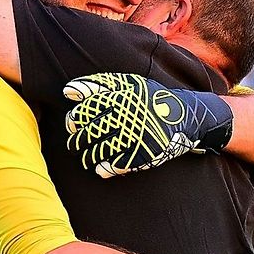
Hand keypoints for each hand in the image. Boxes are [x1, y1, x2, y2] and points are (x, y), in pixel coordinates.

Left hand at [63, 72, 233, 177]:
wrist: (187, 117)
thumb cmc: (151, 99)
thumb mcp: (129, 84)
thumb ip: (98, 85)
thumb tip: (67, 91)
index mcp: (120, 98)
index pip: (86, 110)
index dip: (75, 119)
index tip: (73, 124)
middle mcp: (126, 118)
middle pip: (89, 132)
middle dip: (77, 141)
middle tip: (75, 144)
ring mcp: (134, 138)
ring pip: (98, 152)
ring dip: (87, 156)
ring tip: (86, 157)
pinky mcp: (142, 156)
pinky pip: (114, 166)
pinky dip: (104, 169)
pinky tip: (101, 168)